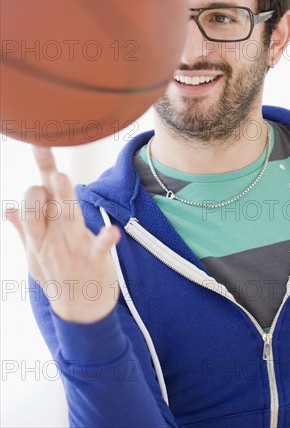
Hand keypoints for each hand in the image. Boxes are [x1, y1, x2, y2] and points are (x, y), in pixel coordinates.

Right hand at [5, 146, 120, 322]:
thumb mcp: (34, 255)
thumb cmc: (57, 277)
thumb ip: (24, 230)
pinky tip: (112, 231)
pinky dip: (105, 239)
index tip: (40, 142)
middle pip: (43, 204)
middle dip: (42, 188)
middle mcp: (53, 235)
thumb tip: (7, 208)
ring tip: (61, 178)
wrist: (79, 313)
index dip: (39, 169)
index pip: (35, 195)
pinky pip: (98, 248)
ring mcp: (73, 247)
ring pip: (67, 218)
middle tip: (49, 170)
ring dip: (64, 198)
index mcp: (41, 230)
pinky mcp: (95, 261)